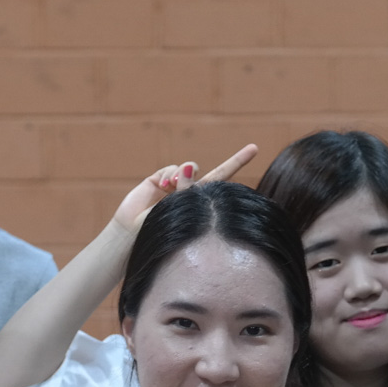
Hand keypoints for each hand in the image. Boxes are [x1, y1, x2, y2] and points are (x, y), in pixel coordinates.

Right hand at [109, 143, 258, 234]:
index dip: (238, 164)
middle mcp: (191, 195)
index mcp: (203, 207)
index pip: (225, 185)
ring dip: (183, 175)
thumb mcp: (182, 213)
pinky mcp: (158, 181)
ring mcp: (174, 187)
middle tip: (248, 153)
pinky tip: (164, 186)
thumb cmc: (162, 234)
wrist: (132, 238)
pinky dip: (169, 174)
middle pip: (213, 174)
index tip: (255, 147)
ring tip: (173, 188)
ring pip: (188, 168)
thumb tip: (189, 165)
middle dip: (231, 163)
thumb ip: (188, 190)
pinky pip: (171, 169)